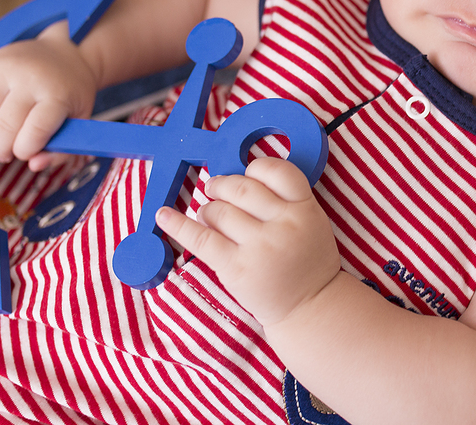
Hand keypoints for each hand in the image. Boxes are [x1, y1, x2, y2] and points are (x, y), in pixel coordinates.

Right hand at [0, 25, 97, 169]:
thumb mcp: (80, 121)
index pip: (36, 130)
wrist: (65, 50)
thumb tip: (33, 166)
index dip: (25, 150)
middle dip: (2, 149)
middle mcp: (31, 78)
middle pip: (5, 125)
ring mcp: (8, 68)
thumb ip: (62, 151)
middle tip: (5, 156)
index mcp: (58, 94)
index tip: (24, 155)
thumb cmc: (72, 93)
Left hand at [155, 156, 340, 327]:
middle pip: (242, 188)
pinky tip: (163, 216)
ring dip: (207, 210)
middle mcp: (284, 224)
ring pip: (220, 211)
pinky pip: (201, 239)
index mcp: (305, 208)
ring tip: (208, 217)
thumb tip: (239, 181)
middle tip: (214, 189)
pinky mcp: (236, 267)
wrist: (310, 306)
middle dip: (221, 185)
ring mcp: (260, 246)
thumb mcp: (312, 223)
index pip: (277, 171)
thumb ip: (286, 201)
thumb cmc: (307, 262)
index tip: (246, 176)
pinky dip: (178, 225)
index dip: (255, 169)